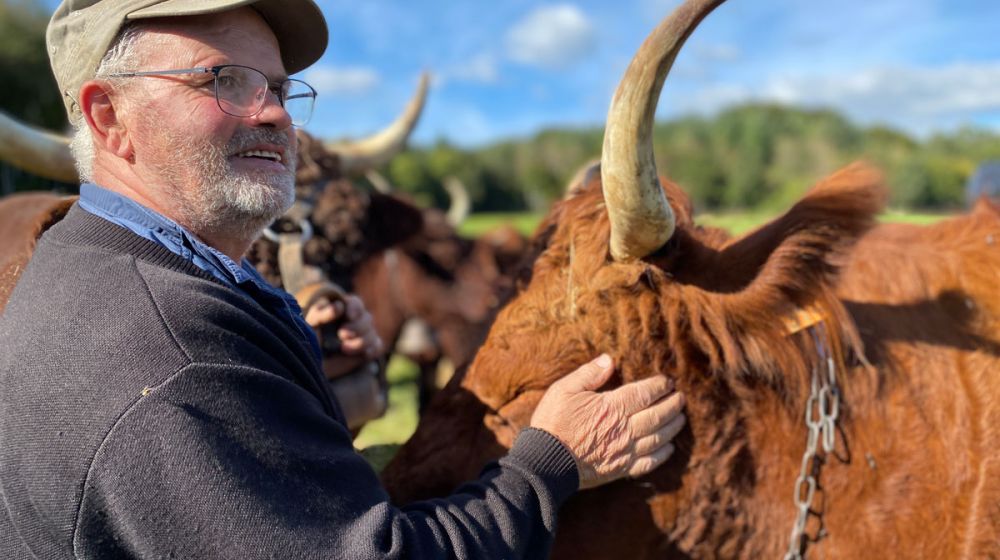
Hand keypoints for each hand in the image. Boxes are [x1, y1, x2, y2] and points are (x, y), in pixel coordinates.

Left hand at [305, 294, 384, 367]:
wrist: (311, 365)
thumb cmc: (309, 341)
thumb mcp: (310, 326)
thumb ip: (320, 313)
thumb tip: (338, 306)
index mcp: (342, 310)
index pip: (355, 304)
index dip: (354, 308)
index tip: (349, 315)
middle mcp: (355, 322)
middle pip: (367, 318)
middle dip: (357, 327)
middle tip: (342, 335)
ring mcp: (363, 336)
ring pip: (372, 333)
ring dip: (361, 341)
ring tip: (345, 349)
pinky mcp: (367, 351)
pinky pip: (377, 346)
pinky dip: (372, 349)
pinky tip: (365, 354)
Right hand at [529, 354, 684, 489]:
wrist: (544, 461)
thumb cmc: (552, 422)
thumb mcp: (564, 389)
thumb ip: (589, 374)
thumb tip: (609, 359)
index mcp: (612, 407)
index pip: (645, 393)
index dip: (660, 386)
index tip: (668, 381)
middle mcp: (624, 429)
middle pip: (658, 415)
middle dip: (673, 405)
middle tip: (681, 398)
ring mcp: (624, 451)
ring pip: (658, 438)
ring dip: (673, 427)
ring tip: (681, 418)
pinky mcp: (620, 469)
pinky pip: (648, 463)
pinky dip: (662, 455)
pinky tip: (668, 448)